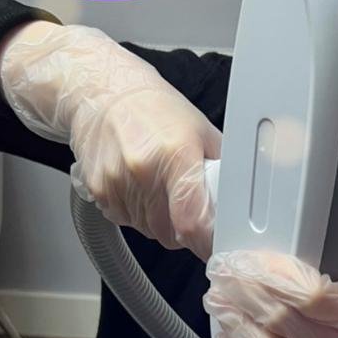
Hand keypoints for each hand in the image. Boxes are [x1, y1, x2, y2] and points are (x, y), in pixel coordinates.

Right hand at [0, 22, 220, 258]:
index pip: (191, 220)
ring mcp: (117, 182)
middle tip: (187, 207)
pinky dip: (136, 213)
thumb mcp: (201, 131)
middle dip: (183, 229)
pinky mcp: (98, 189)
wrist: (104, 93)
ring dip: (159, 221)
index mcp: (176, 154)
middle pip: (170, 233)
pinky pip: (125, 220)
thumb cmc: (155, 109)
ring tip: (159, 188)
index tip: (212, 244)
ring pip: (147, 230)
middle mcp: (143, 170)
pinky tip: (138, 186)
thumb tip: (239, 201)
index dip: (204, 240)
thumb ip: (221, 168)